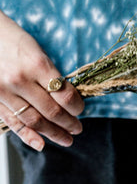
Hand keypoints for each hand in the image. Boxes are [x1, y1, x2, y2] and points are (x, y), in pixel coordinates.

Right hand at [0, 12, 83, 150]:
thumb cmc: (13, 39)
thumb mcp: (38, 50)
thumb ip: (50, 73)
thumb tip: (66, 95)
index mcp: (37, 64)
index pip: (64, 94)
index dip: (76, 106)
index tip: (81, 109)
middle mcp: (20, 80)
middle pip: (51, 110)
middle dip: (68, 122)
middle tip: (78, 128)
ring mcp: (4, 92)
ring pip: (33, 120)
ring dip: (52, 132)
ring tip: (66, 138)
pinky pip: (12, 122)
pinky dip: (27, 136)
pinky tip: (40, 144)